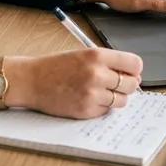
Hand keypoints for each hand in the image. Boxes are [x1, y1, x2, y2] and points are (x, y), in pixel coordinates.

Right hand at [0, 48, 142, 118]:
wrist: (31, 80)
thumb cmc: (55, 66)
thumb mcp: (83, 54)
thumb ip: (107, 62)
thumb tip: (133, 74)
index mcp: (97, 55)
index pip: (134, 64)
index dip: (134, 69)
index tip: (131, 72)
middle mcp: (97, 74)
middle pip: (132, 84)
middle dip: (127, 85)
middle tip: (116, 84)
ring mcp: (92, 94)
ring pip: (121, 100)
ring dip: (115, 97)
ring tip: (99, 91)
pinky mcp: (86, 110)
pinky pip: (106, 111)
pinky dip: (101, 107)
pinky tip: (87, 98)